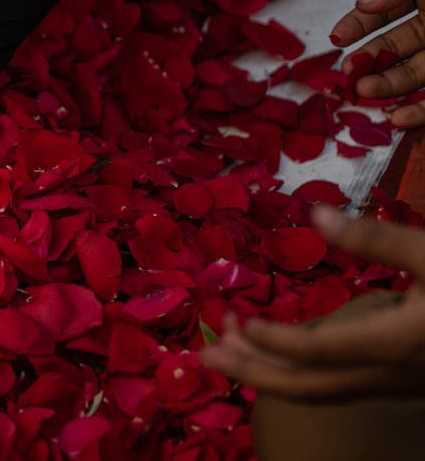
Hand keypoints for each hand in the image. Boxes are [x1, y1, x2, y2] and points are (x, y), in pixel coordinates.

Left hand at [200, 205, 424, 400]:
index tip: (235, 319)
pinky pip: (338, 385)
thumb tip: (314, 213)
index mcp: (395, 343)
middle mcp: (390, 373)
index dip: (272, 341)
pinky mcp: (400, 378)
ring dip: (270, 374)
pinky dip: (299, 372)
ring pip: (322, 391)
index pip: (318, 353)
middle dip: (252, 372)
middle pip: (308, 387)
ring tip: (224, 349)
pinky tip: (276, 352)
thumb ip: (377, 238)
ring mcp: (396, 382)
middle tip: (203, 354)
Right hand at [332, 0, 424, 125]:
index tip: (335, 38)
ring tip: (364, 91)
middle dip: (365, 61)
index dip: (356, 25)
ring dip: (384, 86)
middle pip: (390, 50)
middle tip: (348, 73)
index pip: (380, 14)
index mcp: (423, 0)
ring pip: (411, 76)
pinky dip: (419, 112)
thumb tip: (363, 4)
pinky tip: (399, 118)